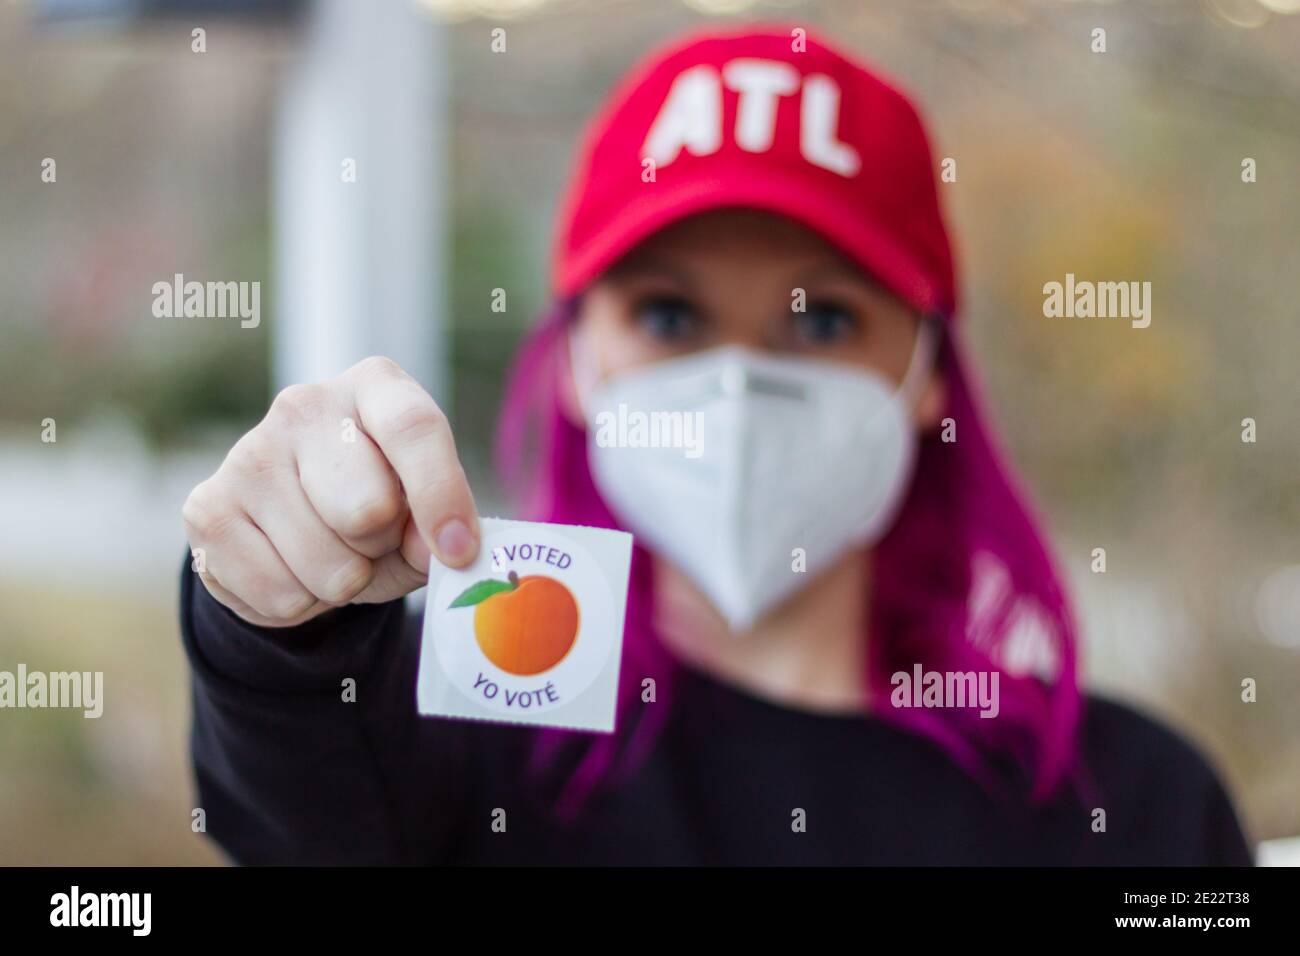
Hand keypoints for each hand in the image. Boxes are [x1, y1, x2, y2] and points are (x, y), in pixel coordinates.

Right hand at [183, 356, 479, 627]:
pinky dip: (301, 603)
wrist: (294, 522)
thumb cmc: (380, 504)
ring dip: (344, 582)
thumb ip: (437, 527)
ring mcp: (248, 454)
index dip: (440, 495)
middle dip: (383, 547)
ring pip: (326, 566)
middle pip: (367, 509)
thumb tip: (438, 550)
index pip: (413, 428)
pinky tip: (293, 567)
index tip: (459, 551)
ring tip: (334, 553)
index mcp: (374, 386)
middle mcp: (304, 405)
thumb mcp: (422, 510)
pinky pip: (281, 595)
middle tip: (375, 539)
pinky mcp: (206, 508)